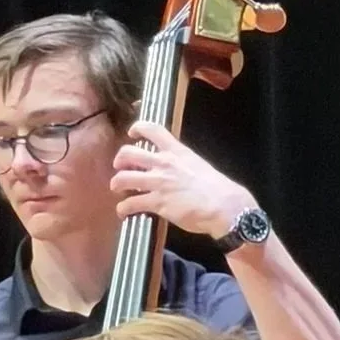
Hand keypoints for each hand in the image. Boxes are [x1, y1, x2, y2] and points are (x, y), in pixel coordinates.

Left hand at [111, 121, 254, 239]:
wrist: (223, 206)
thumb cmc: (217, 188)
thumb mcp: (199, 165)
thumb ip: (184, 165)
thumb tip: (178, 173)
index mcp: (177, 151)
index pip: (152, 130)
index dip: (138, 128)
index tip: (132, 133)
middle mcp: (163, 164)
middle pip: (129, 153)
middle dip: (120, 159)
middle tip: (120, 167)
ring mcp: (158, 183)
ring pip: (124, 178)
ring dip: (116, 183)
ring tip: (117, 189)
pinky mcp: (157, 203)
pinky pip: (131, 203)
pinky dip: (123, 208)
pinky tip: (123, 212)